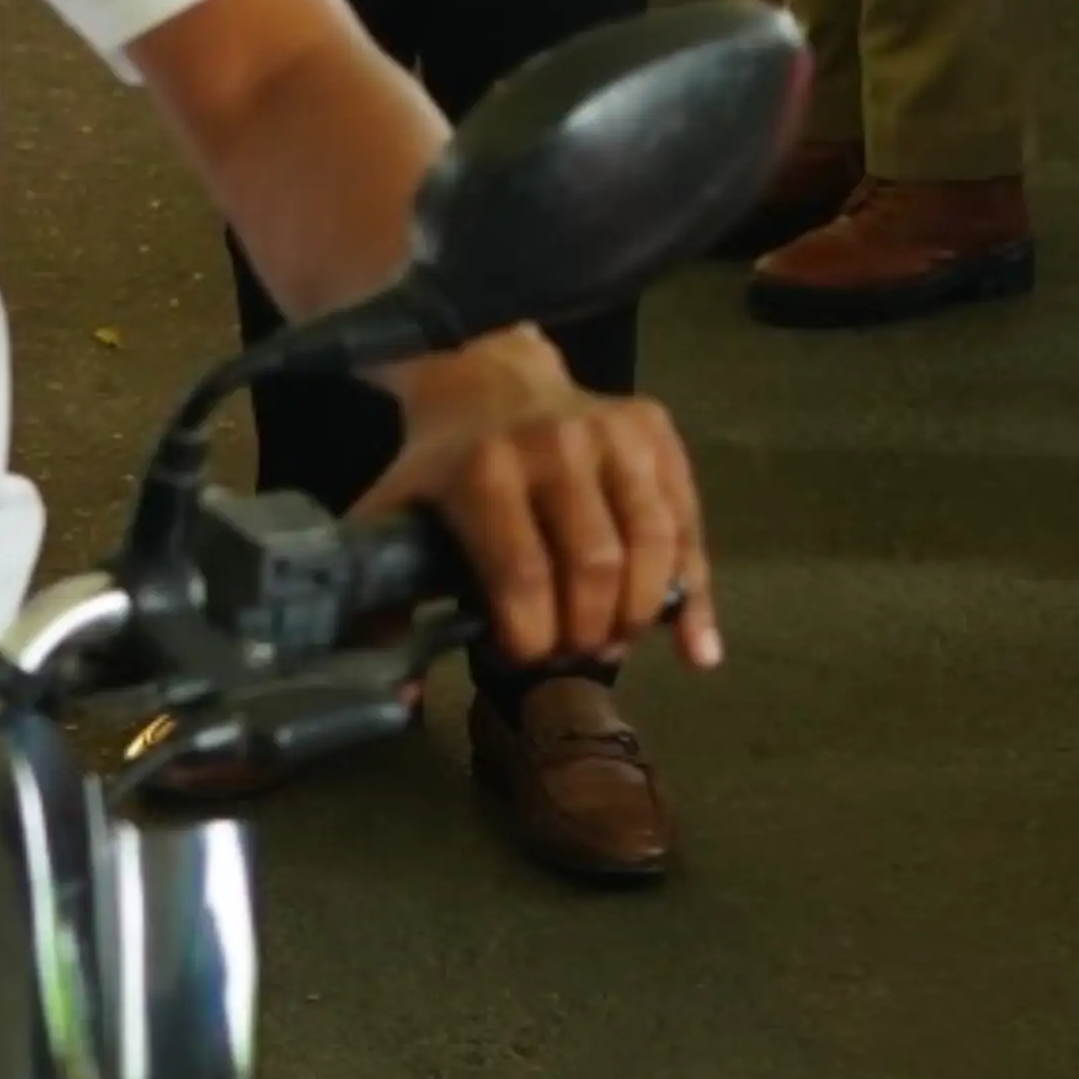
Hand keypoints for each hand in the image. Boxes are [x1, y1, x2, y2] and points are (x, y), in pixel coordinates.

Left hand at [359, 331, 719, 667]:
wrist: (489, 378)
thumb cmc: (443, 465)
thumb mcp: (395, 518)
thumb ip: (383, 604)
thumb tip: (399, 700)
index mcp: (486, 469)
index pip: (523, 575)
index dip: (530, 638)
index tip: (522, 660)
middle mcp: (558, 443)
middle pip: (596, 567)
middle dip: (587, 633)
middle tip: (571, 657)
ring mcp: (615, 432)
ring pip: (653, 545)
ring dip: (639, 615)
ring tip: (612, 643)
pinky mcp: (654, 429)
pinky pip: (687, 520)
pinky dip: (695, 592)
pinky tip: (696, 649)